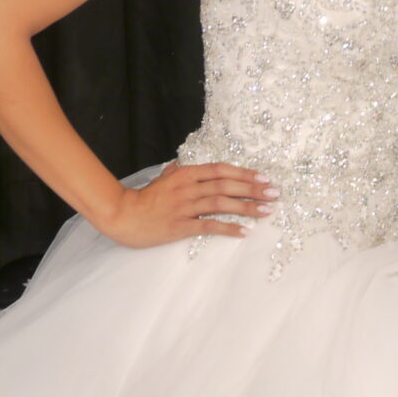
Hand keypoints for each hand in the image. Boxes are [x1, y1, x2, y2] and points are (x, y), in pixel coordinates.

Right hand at [98, 161, 278, 248]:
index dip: (244, 174)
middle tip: (274, 193)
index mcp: (186, 174)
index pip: (221, 170)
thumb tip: (183, 165)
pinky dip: (228, 228)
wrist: (123, 215)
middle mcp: (188, 188)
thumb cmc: (143, 198)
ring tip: (266, 211)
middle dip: (253, 189)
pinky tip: (244, 232)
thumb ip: (176, 172)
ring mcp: (185, 207)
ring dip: (246, 207)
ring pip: (221, 203)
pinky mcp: (181, 226)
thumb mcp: (162, 179)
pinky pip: (209, 226)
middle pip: (226, 185)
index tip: (264, 178)